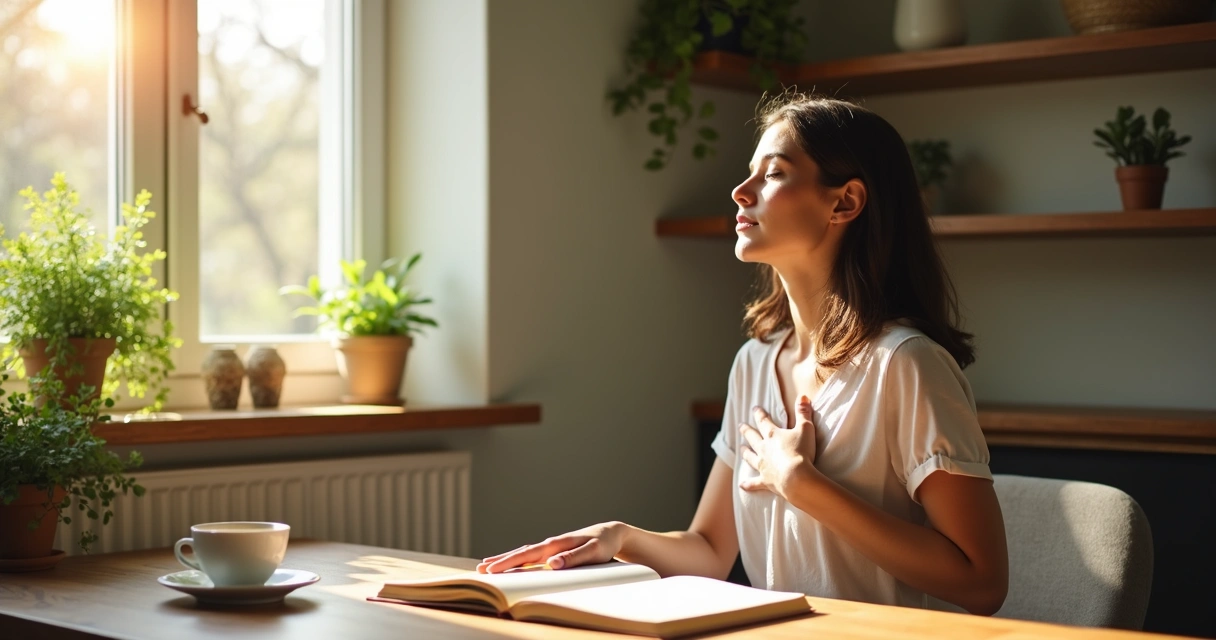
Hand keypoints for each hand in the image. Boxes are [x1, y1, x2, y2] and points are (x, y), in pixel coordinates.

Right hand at [477, 521, 628, 573]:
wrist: (610, 534)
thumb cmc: (603, 544)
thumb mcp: (592, 552)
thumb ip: (573, 558)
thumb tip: (552, 564)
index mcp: (556, 544)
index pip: (527, 555)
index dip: (509, 562)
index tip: (492, 569)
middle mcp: (550, 544)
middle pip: (520, 554)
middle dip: (500, 561)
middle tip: (480, 570)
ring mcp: (551, 547)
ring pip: (523, 553)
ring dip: (505, 559)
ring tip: (486, 565)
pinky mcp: (554, 550)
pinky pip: (531, 556)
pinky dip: (517, 559)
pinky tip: (510, 563)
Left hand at [738, 396, 817, 498]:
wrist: (797, 478)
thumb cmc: (802, 452)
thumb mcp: (806, 429)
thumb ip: (803, 413)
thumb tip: (802, 396)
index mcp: (773, 435)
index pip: (764, 421)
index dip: (759, 414)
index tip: (754, 408)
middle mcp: (764, 449)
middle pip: (753, 438)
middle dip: (747, 431)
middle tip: (740, 426)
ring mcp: (763, 465)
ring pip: (750, 457)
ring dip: (746, 452)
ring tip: (741, 449)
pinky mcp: (765, 481)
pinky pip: (754, 483)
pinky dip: (748, 484)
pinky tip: (741, 485)